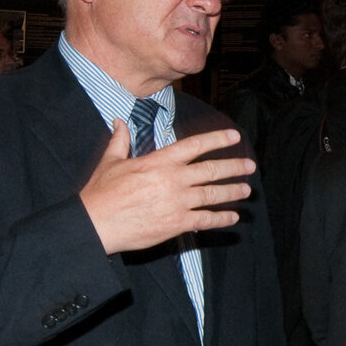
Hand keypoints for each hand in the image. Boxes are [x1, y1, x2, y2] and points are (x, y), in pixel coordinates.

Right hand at [80, 123, 252, 254]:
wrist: (96, 223)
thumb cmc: (101, 192)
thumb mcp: (111, 161)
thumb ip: (120, 140)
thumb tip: (119, 121)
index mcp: (160, 161)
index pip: (195, 145)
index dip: (217, 139)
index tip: (234, 136)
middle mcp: (174, 179)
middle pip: (211, 170)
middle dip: (234, 167)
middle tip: (250, 166)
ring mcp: (178, 202)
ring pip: (213, 195)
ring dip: (232, 192)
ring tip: (246, 191)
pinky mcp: (177, 223)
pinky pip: (205, 220)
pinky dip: (221, 219)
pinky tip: (232, 218)